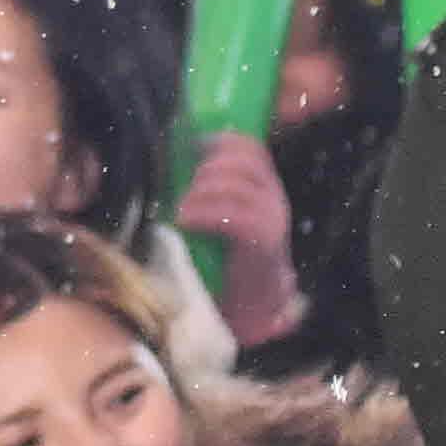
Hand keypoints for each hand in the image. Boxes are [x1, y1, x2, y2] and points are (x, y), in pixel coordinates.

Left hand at [177, 128, 308, 345]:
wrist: (254, 304)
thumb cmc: (228, 255)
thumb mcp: (221, 214)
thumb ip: (210, 189)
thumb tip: (170, 159)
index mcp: (265, 186)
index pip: (251, 147)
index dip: (220, 140)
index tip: (191, 146)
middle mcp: (274, 197)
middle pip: (243, 160)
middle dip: (206, 169)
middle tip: (184, 189)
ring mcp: (272, 218)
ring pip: (236, 185)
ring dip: (200, 192)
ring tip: (181, 209)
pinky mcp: (265, 240)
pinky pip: (234, 215)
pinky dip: (203, 214)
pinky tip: (185, 221)